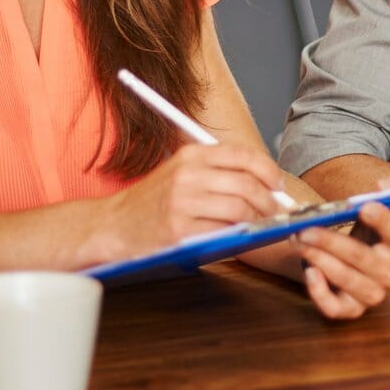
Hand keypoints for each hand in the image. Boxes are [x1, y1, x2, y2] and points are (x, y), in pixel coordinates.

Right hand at [89, 143, 288, 262]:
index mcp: (191, 155)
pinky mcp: (178, 228)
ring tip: (260, 224)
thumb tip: (264, 183)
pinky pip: (222, 229)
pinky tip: (239, 235)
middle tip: (275, 211)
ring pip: (239, 207)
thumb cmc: (153, 202)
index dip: (268, 170)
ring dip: (257, 219)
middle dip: (268, 200)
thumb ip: (217, 173)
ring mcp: (182, 201)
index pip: (243, 155)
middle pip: (246, 183)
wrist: (112, 224)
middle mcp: (187, 174)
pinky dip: (237, 233)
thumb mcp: (181, 173)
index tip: (277, 184)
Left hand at [291, 195, 389, 319]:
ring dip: (320, 260)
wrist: (347, 257)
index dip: (384, 221)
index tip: (364, 206)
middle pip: (366, 259)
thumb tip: (389, 185)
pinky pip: (335, 308)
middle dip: (334, 242)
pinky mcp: (352, 309)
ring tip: (299, 242)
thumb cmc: (363, 232)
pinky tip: (309, 271)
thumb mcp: (376, 209)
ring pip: (348, 280)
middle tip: (306, 228)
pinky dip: (319, 291)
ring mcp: (372, 294)